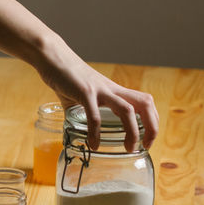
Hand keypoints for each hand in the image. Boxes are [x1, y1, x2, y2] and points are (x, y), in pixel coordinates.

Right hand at [36, 36, 158, 152]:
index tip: (146, 140)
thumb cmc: (65, 75)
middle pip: (144, 104)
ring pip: (127, 110)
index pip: (144, 102)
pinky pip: (95, 116)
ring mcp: (99, 90)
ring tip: (127, 148)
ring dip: (132, 131)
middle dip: (151, 127)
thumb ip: (83, 112)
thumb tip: (78, 131)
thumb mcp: (80, 96)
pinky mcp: (84, 92)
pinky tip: (93, 144)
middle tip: (144, 146)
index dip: (152, 121)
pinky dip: (96, 133)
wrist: (51, 56)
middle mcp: (111, 89)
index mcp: (113, 90)